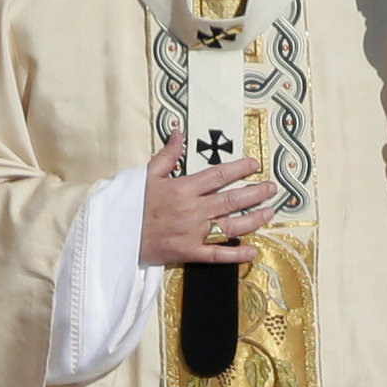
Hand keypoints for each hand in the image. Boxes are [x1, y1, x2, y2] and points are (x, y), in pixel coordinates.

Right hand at [138, 132, 276, 266]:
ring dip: (253, 219)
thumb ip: (168, 154)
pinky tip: (253, 251)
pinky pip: (217, 255)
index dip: (240, 169)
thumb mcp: (147, 174)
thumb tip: (179, 132)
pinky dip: (236, 254)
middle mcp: (193, 210)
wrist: (115, 234)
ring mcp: (193, 233)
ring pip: (231, 226)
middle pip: (232, 200)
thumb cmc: (130, 203)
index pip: (218, 175)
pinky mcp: (189, 253)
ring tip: (269, 212)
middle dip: (255, 193)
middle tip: (272, 188)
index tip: (255, 163)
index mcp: (183, 188)